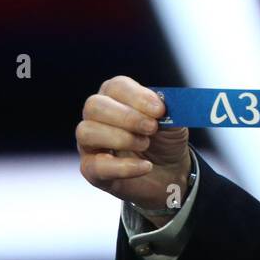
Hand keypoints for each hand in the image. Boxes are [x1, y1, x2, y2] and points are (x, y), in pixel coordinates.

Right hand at [77, 75, 192, 219]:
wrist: (170, 173)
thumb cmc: (165, 140)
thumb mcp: (173, 122)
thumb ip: (168, 110)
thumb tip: (162, 103)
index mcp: (115, 97)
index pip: (115, 87)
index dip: (136, 97)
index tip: (159, 110)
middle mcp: (96, 117)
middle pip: (94, 106)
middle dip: (126, 117)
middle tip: (151, 128)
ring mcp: (89, 144)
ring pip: (86, 132)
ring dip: (120, 138)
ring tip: (145, 144)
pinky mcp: (91, 170)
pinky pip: (95, 166)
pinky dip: (123, 167)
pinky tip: (145, 166)